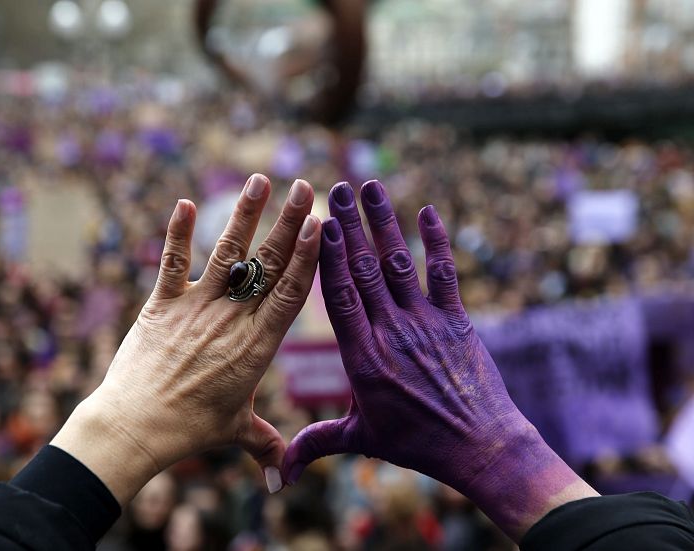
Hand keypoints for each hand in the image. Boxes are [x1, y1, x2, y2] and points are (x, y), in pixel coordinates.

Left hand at [52, 174, 320, 503]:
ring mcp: (197, 308)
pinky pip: (172, 262)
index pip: (291, 291)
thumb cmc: (191, 429)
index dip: (309, 255)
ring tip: (260, 179)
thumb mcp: (235, 432)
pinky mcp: (162, 304)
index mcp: (259, 345)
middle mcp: (233, 319)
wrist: (136, 426)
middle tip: (306, 186)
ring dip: (245, 214)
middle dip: (289, 222)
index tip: (322, 224)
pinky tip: (186, 202)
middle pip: (268, 263)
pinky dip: (178, 233)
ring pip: (228, 253)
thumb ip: (265, 445)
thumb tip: (282, 483)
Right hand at [282, 180, 595, 539]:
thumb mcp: (361, 439)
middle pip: (365, 269)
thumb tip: (277, 474)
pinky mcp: (456, 321)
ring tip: (370, 187)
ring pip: (399, 263)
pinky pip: (444, 274)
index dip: (329, 255)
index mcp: (362, 357)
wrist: (480, 447)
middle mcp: (391, 332)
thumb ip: (316, 444)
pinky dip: (437, 242)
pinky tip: (427, 212)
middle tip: (336, 188)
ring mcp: (425, 323)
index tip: (319, 223)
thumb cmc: (417, 444)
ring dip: (385, 223)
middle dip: (350, 226)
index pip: (339, 296)